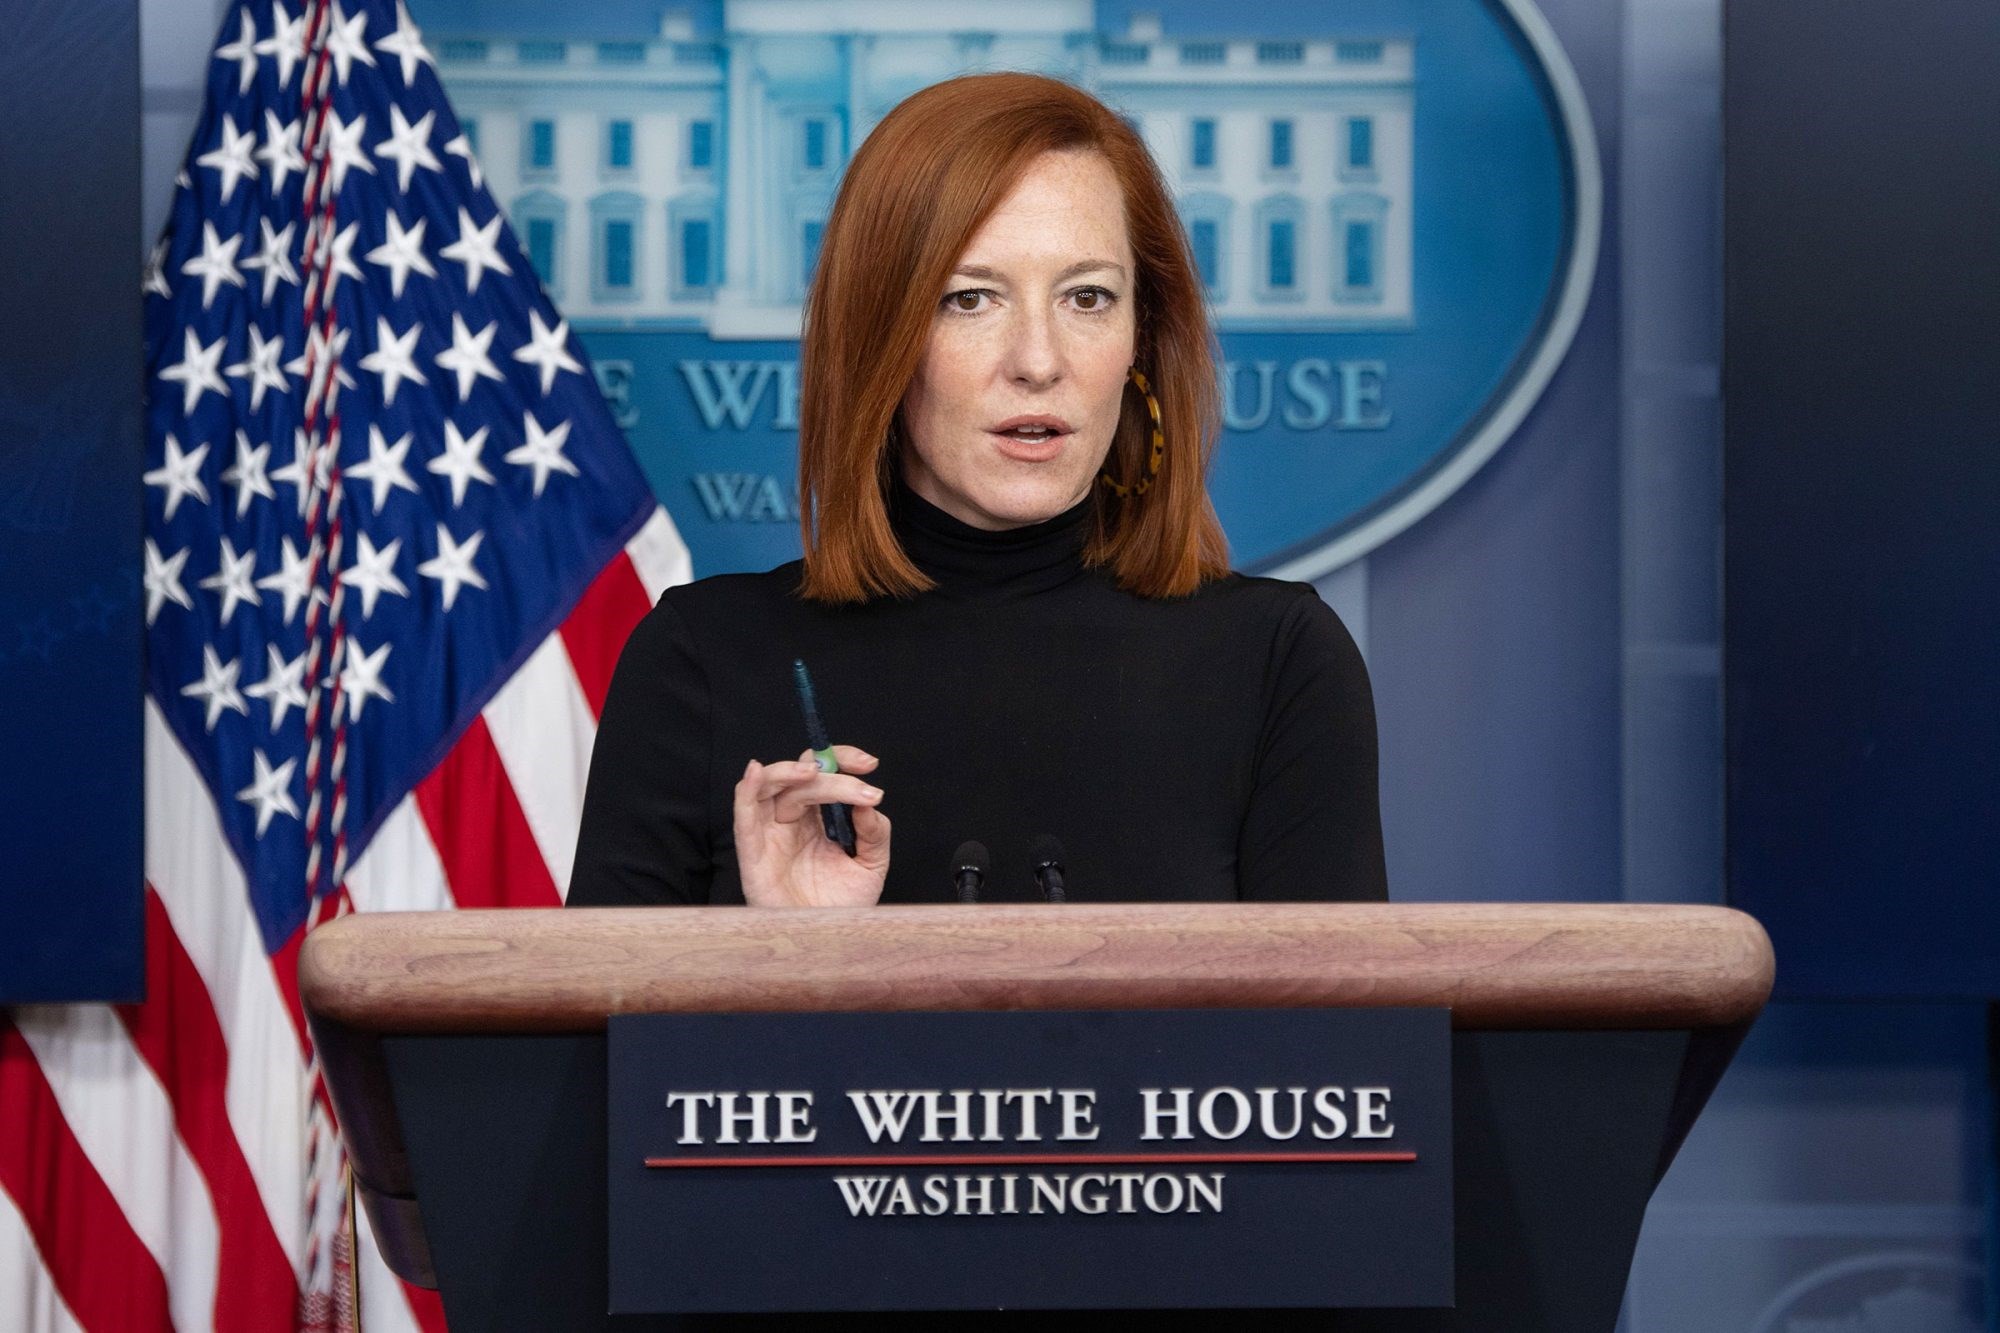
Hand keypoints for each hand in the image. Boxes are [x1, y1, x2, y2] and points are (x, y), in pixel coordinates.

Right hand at [732, 745, 889, 906]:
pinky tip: (755, 772)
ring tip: (815, 771)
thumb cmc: (842, 906)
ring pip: (768, 785)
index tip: (869, 764)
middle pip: (802, 779)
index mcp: (817, 819)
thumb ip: (874, 833)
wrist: (826, 943)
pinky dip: (747, 790)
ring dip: (788, 770)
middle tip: (862, 789)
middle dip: (833, 776)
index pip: (823, 774)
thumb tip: (869, 803)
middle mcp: (791, 821)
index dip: (842, 760)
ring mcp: (769, 834)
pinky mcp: (752, 853)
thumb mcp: (871, 865)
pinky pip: (743, 815)